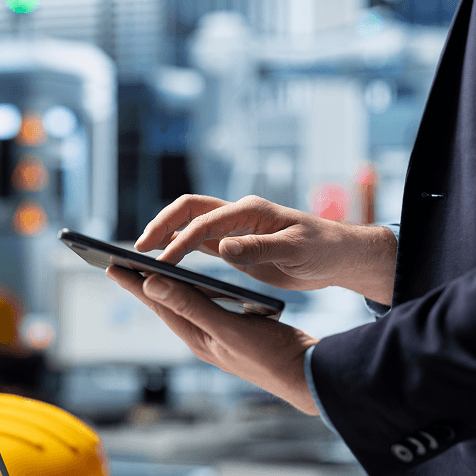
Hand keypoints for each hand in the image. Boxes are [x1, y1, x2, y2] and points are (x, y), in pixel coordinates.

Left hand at [106, 265, 319, 414]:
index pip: (159, 305)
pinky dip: (194, 292)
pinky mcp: (235, 332)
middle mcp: (203, 338)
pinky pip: (206, 308)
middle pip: (167, 306)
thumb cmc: (270, 356)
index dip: (135, 284)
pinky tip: (195, 287)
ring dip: (167, 288)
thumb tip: (151, 284)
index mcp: (197, 338)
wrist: (307, 375)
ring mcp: (219, 336)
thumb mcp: (228, 328)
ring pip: (185, 307)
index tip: (111, 266)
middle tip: (120, 266)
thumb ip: (191, 306)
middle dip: (143, 285)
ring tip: (148, 273)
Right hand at [135, 194, 396, 303]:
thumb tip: (222, 247)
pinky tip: (167, 264)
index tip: (163, 263)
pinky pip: (201, 242)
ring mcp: (235, 228)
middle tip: (137, 250)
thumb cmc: (322, 248)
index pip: (205, 222)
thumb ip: (259, 248)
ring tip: (142, 256)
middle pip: (188, 210)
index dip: (180, 242)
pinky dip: (181, 248)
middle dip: (161, 226)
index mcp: (250, 210)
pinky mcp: (236, 243)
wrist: (338, 255)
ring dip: (166, 235)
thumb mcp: (295, 250)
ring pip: (191, 224)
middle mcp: (238, 214)